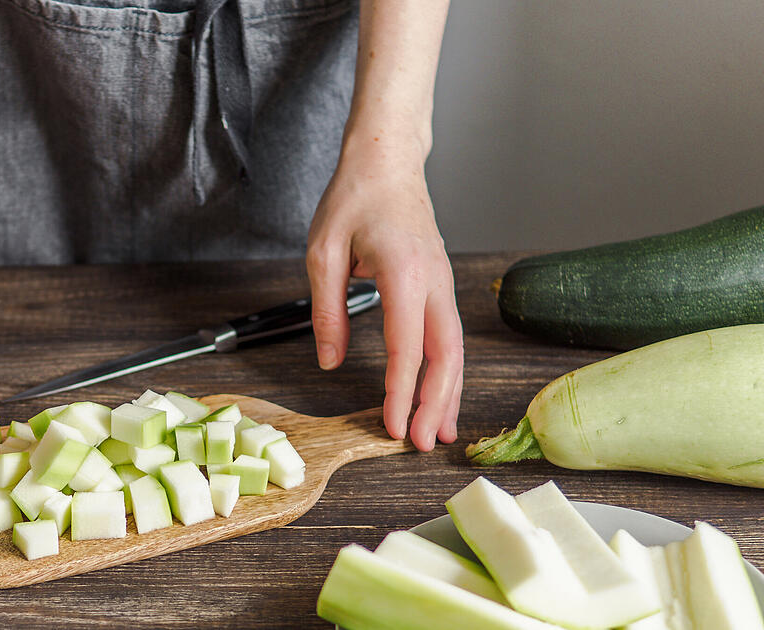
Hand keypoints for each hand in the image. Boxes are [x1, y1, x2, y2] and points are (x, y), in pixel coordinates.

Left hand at [306, 156, 462, 451]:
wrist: (387, 160)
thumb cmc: (353, 198)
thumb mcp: (322, 251)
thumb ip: (328, 309)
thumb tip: (329, 361)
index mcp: (404, 273)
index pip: (407, 347)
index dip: (401, 393)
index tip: (394, 427)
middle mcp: (433, 281)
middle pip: (445, 355)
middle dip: (437, 404)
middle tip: (424, 445)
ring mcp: (443, 282)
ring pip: (455, 348)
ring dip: (449, 393)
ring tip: (442, 434)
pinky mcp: (440, 284)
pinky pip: (449, 335)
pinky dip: (448, 370)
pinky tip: (441, 394)